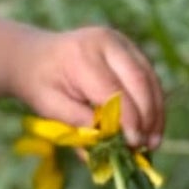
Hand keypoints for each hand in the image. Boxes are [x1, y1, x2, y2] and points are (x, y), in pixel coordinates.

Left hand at [10, 24, 163, 149]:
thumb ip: (78, 123)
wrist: (33, 55)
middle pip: (140, 81)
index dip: (129, 120)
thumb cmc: (40, 83)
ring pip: (149, 78)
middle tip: (148, 145)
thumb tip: (107, 146)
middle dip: (148, 116)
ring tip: (154, 141)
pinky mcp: (129, 49)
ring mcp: (122, 42)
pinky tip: (151, 125)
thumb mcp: (49, 106)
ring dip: (156, 111)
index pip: (115, 91)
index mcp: (83, 56)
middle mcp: (107, 42)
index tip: (134, 144)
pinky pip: (148, 76)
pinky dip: (153, 102)